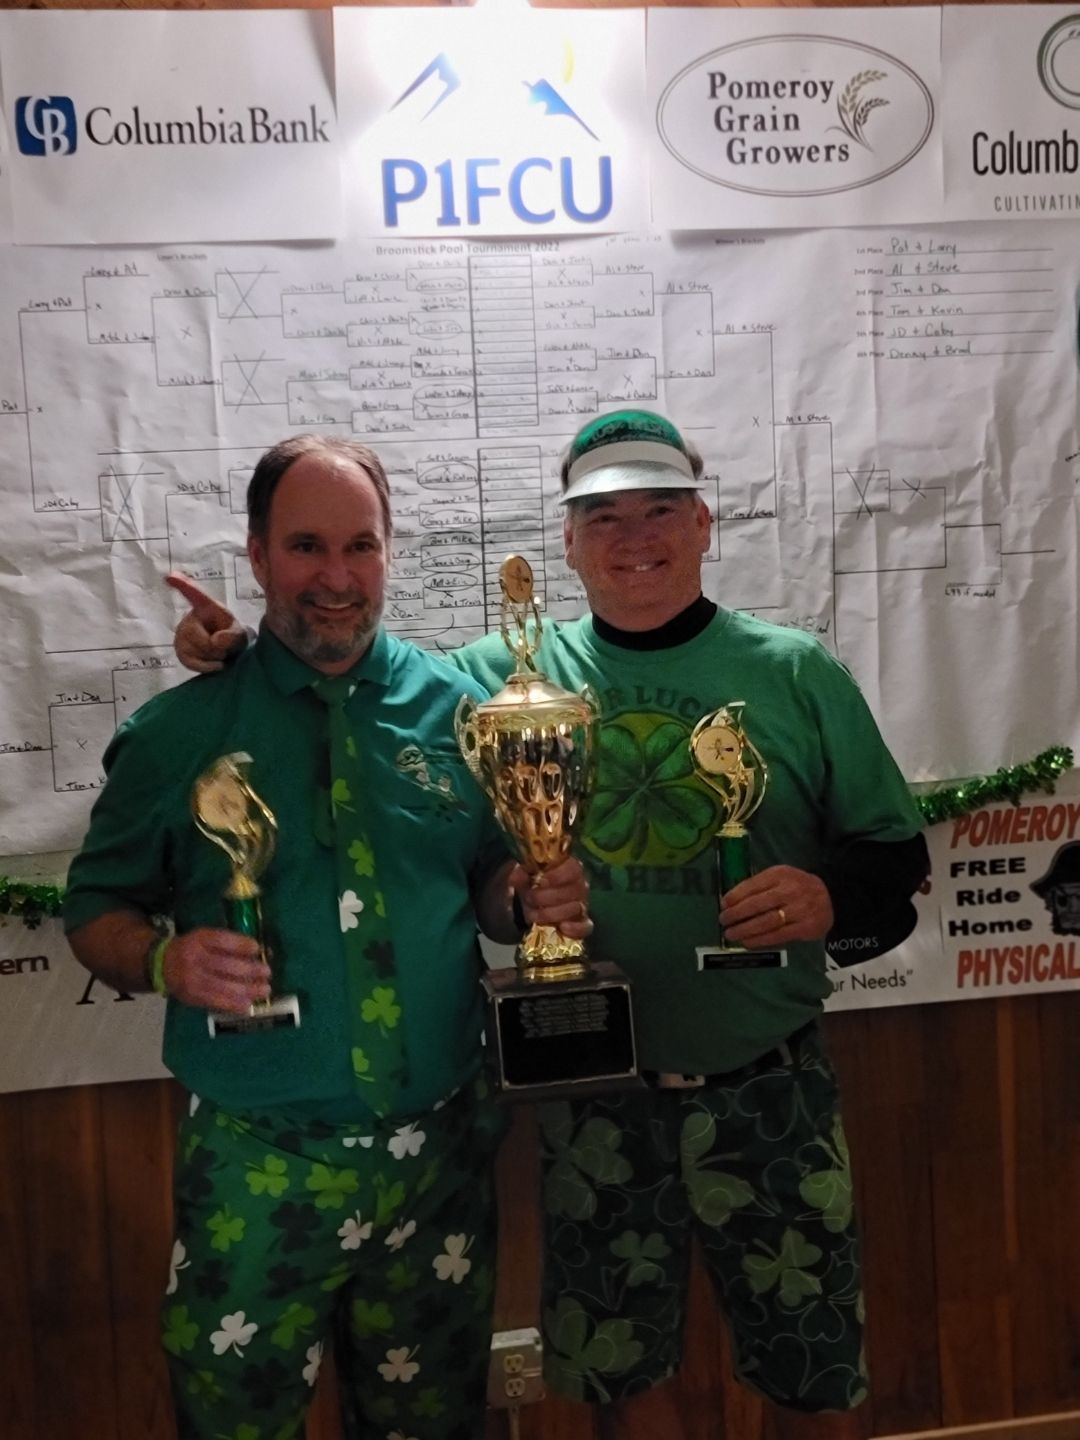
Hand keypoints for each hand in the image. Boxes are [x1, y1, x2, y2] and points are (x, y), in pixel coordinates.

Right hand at [161, 927, 271, 1012]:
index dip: (241, 945)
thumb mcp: (205, 937)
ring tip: (264, 990)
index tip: (257, 948)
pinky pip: (215, 1002)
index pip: (222, 941)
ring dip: (247, 990)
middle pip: (225, 965)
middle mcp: (194, 959)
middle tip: (267, 973)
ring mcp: (192, 980)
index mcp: (199, 939)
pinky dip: (233, 1005)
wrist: (162, 965)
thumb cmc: (192, 948)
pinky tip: (248, 1006)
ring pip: (223, 986)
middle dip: (250, 970)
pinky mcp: (192, 997)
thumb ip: (227, 944)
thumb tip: (258, 952)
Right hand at [167, 572, 246, 673]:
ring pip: (192, 650)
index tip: (169, 576)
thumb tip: (214, 643)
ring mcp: (181, 635)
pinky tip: (214, 665)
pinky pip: (188, 661)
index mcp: (205, 607)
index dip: (182, 585)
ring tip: (220, 654)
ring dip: (211, 658)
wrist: (230, 653)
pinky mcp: (180, 651)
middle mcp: (189, 619)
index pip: (193, 594)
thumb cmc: (233, 636)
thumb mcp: (240, 634)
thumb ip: (232, 636)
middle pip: (194, 635)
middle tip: (225, 648)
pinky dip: (204, 667)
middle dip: (213, 647)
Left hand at [513, 858, 592, 940]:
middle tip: (529, 899)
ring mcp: (583, 904)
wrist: (531, 905)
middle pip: (573, 890)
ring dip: (551, 913)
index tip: (542, 880)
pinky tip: (562, 927)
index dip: (559, 875)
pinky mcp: (582, 923)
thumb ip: (520, 875)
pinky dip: (575, 928)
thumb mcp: (523, 877)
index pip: (574, 868)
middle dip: (547, 896)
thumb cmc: (531, 885)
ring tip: (533, 914)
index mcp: (569, 868)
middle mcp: (580, 885)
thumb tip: (516, 877)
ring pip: (575, 908)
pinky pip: (586, 927)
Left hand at [719, 865, 833, 947]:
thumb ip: (759, 885)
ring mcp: (800, 909)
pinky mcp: (806, 927)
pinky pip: (779, 935)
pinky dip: (760, 940)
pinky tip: (748, 942)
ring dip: (745, 929)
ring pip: (767, 921)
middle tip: (723, 921)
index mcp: (781, 874)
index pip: (753, 884)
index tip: (723, 904)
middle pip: (758, 904)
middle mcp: (791, 890)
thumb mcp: (780, 876)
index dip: (736, 895)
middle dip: (737, 914)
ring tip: (731, 934)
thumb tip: (730, 900)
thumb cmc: (796, 886)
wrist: (830, 897)